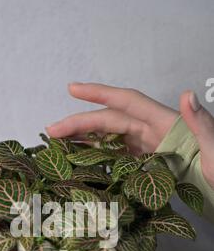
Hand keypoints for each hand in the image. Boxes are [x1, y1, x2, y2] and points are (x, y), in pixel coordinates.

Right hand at [46, 83, 213, 188]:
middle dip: (79, 124)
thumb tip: (187, 94)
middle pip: (110, 121)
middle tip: (51, 132)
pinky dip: (98, 155)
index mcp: (165, 122)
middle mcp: (152, 130)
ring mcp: (147, 146)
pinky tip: (83, 161)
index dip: (99, 94)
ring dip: (84, 139)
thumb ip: (201, 123)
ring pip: (110, 138)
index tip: (72, 88)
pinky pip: (117, 155)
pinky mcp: (146, 162)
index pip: (126, 102)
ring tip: (59, 145)